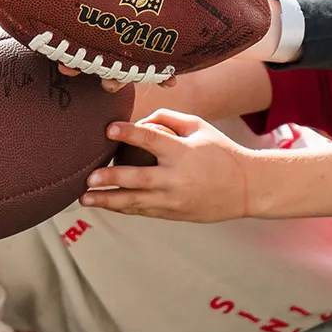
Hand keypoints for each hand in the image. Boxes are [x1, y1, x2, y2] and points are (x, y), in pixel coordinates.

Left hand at [79, 110, 254, 220]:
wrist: (248, 188)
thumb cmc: (220, 152)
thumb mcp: (199, 128)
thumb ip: (168, 118)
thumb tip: (138, 119)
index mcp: (183, 153)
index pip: (152, 140)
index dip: (130, 133)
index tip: (109, 129)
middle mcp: (177, 178)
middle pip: (139, 179)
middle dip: (112, 178)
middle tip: (89, 177)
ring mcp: (175, 199)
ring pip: (136, 202)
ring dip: (108, 200)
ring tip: (84, 198)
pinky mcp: (174, 213)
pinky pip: (143, 211)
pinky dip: (122, 207)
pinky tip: (104, 204)